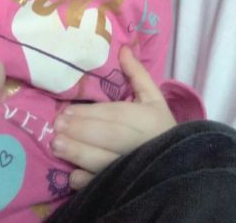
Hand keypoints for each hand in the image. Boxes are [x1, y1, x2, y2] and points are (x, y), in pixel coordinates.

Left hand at [51, 46, 175, 188]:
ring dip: (78, 154)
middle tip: (56, 127)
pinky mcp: (125, 186)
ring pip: (103, 162)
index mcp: (147, 120)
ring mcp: (131, 168)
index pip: (115, 115)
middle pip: (107, 137)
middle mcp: (139, 144)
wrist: (179, 165)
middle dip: (79, 132)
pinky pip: (104, 185)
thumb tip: (123, 48)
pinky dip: (88, 181)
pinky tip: (72, 175)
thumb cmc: (160, 126)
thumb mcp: (153, 98)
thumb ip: (137, 74)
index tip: (67, 111)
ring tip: (56, 146)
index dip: (90, 114)